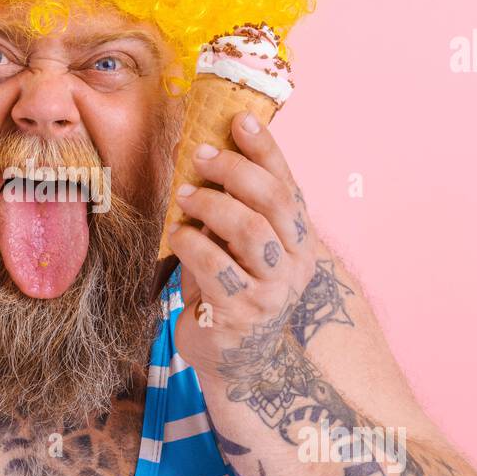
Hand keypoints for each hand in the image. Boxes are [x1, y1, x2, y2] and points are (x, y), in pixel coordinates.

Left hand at [165, 111, 319, 386]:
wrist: (232, 356)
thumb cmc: (231, 288)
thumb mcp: (240, 246)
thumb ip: (237, 210)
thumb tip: (208, 154)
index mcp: (299, 239)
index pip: (288, 184)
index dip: (265, 149)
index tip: (239, 119)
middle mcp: (295, 263)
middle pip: (271, 201)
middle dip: (233, 170)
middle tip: (199, 157)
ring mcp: (272, 290)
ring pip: (247, 229)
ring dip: (210, 205)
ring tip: (184, 198)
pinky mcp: (242, 312)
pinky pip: (215, 265)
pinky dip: (191, 243)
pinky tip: (178, 236)